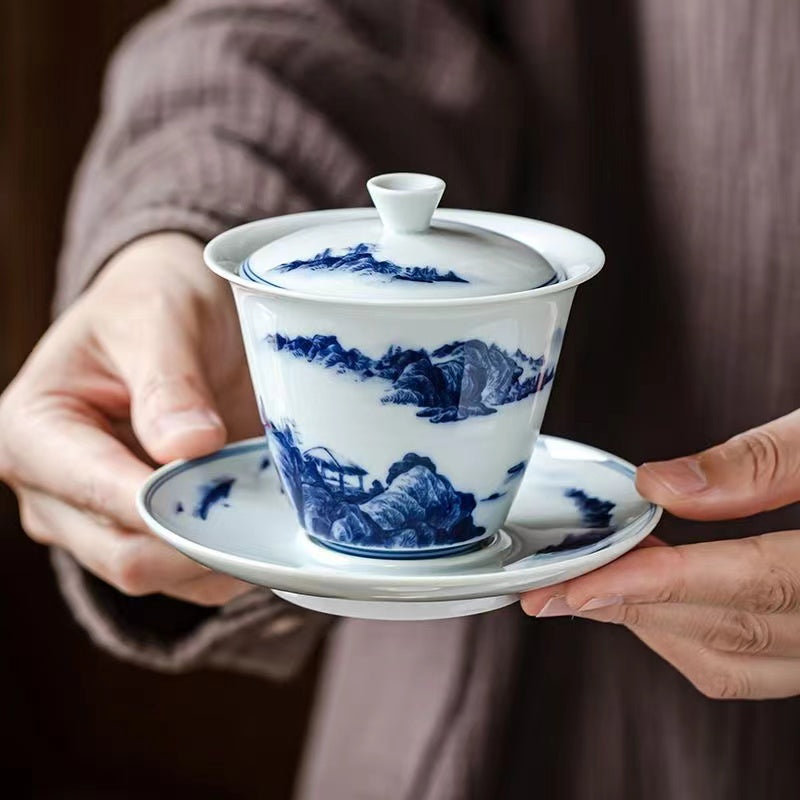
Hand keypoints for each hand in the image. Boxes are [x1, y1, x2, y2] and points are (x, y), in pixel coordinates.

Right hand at [0, 233, 259, 604]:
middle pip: (126, 556)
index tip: (235, 488)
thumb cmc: (151, 300)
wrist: (167, 313)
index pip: (98, 493)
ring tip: (274, 508)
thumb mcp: (159, 318)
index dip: (169, 505)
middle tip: (270, 504)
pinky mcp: (143, 529)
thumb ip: (169, 382)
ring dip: (224, 554)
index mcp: (33, 432)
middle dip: (202, 541)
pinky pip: (187, 574)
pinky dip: (231, 558)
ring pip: (161, 576)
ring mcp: (97, 519)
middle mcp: (53, 490)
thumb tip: (190, 448)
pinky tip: (266, 522)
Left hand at [522, 413, 799, 698]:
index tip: (576, 585)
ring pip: (737, 662)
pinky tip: (653, 597)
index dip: (656, 586)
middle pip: (732, 631)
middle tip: (555, 585)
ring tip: (593, 586)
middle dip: (632, 607)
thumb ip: (766, 462)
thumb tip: (661, 485)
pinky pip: (754, 664)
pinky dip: (691, 635)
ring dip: (656, 625)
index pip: (751, 585)